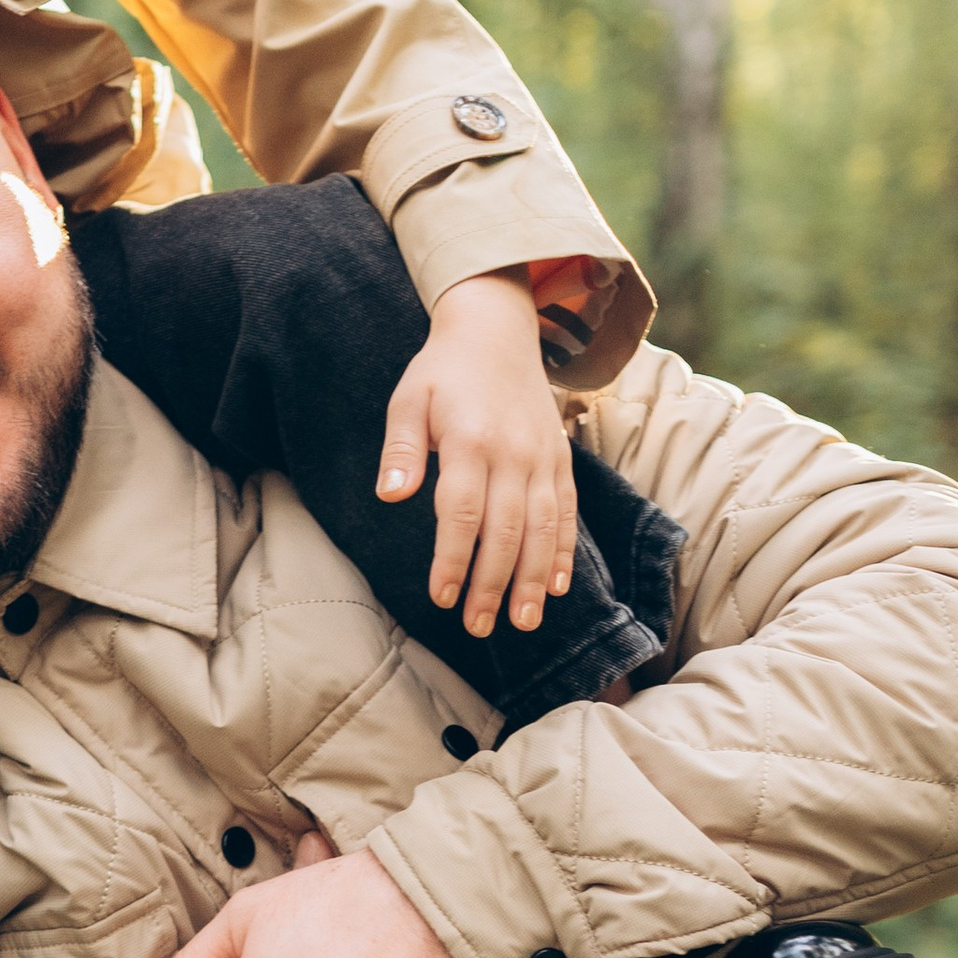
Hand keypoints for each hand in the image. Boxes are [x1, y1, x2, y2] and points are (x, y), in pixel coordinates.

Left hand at [375, 267, 578, 641]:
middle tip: (479, 626)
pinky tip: (557, 586)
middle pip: (506, 530)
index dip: (454, 560)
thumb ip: (401, 449)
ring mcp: (543, 458)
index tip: (443, 597)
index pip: (462, 513)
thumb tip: (391, 495)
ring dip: (533, 578)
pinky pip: (567, 512)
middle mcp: (513, 453)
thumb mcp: (409, 399)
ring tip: (522, 621)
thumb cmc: (443, 371)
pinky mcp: (560, 460)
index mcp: (470, 440)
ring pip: (543, 528)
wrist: (496, 330)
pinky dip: (564, 551)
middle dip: (493, 583)